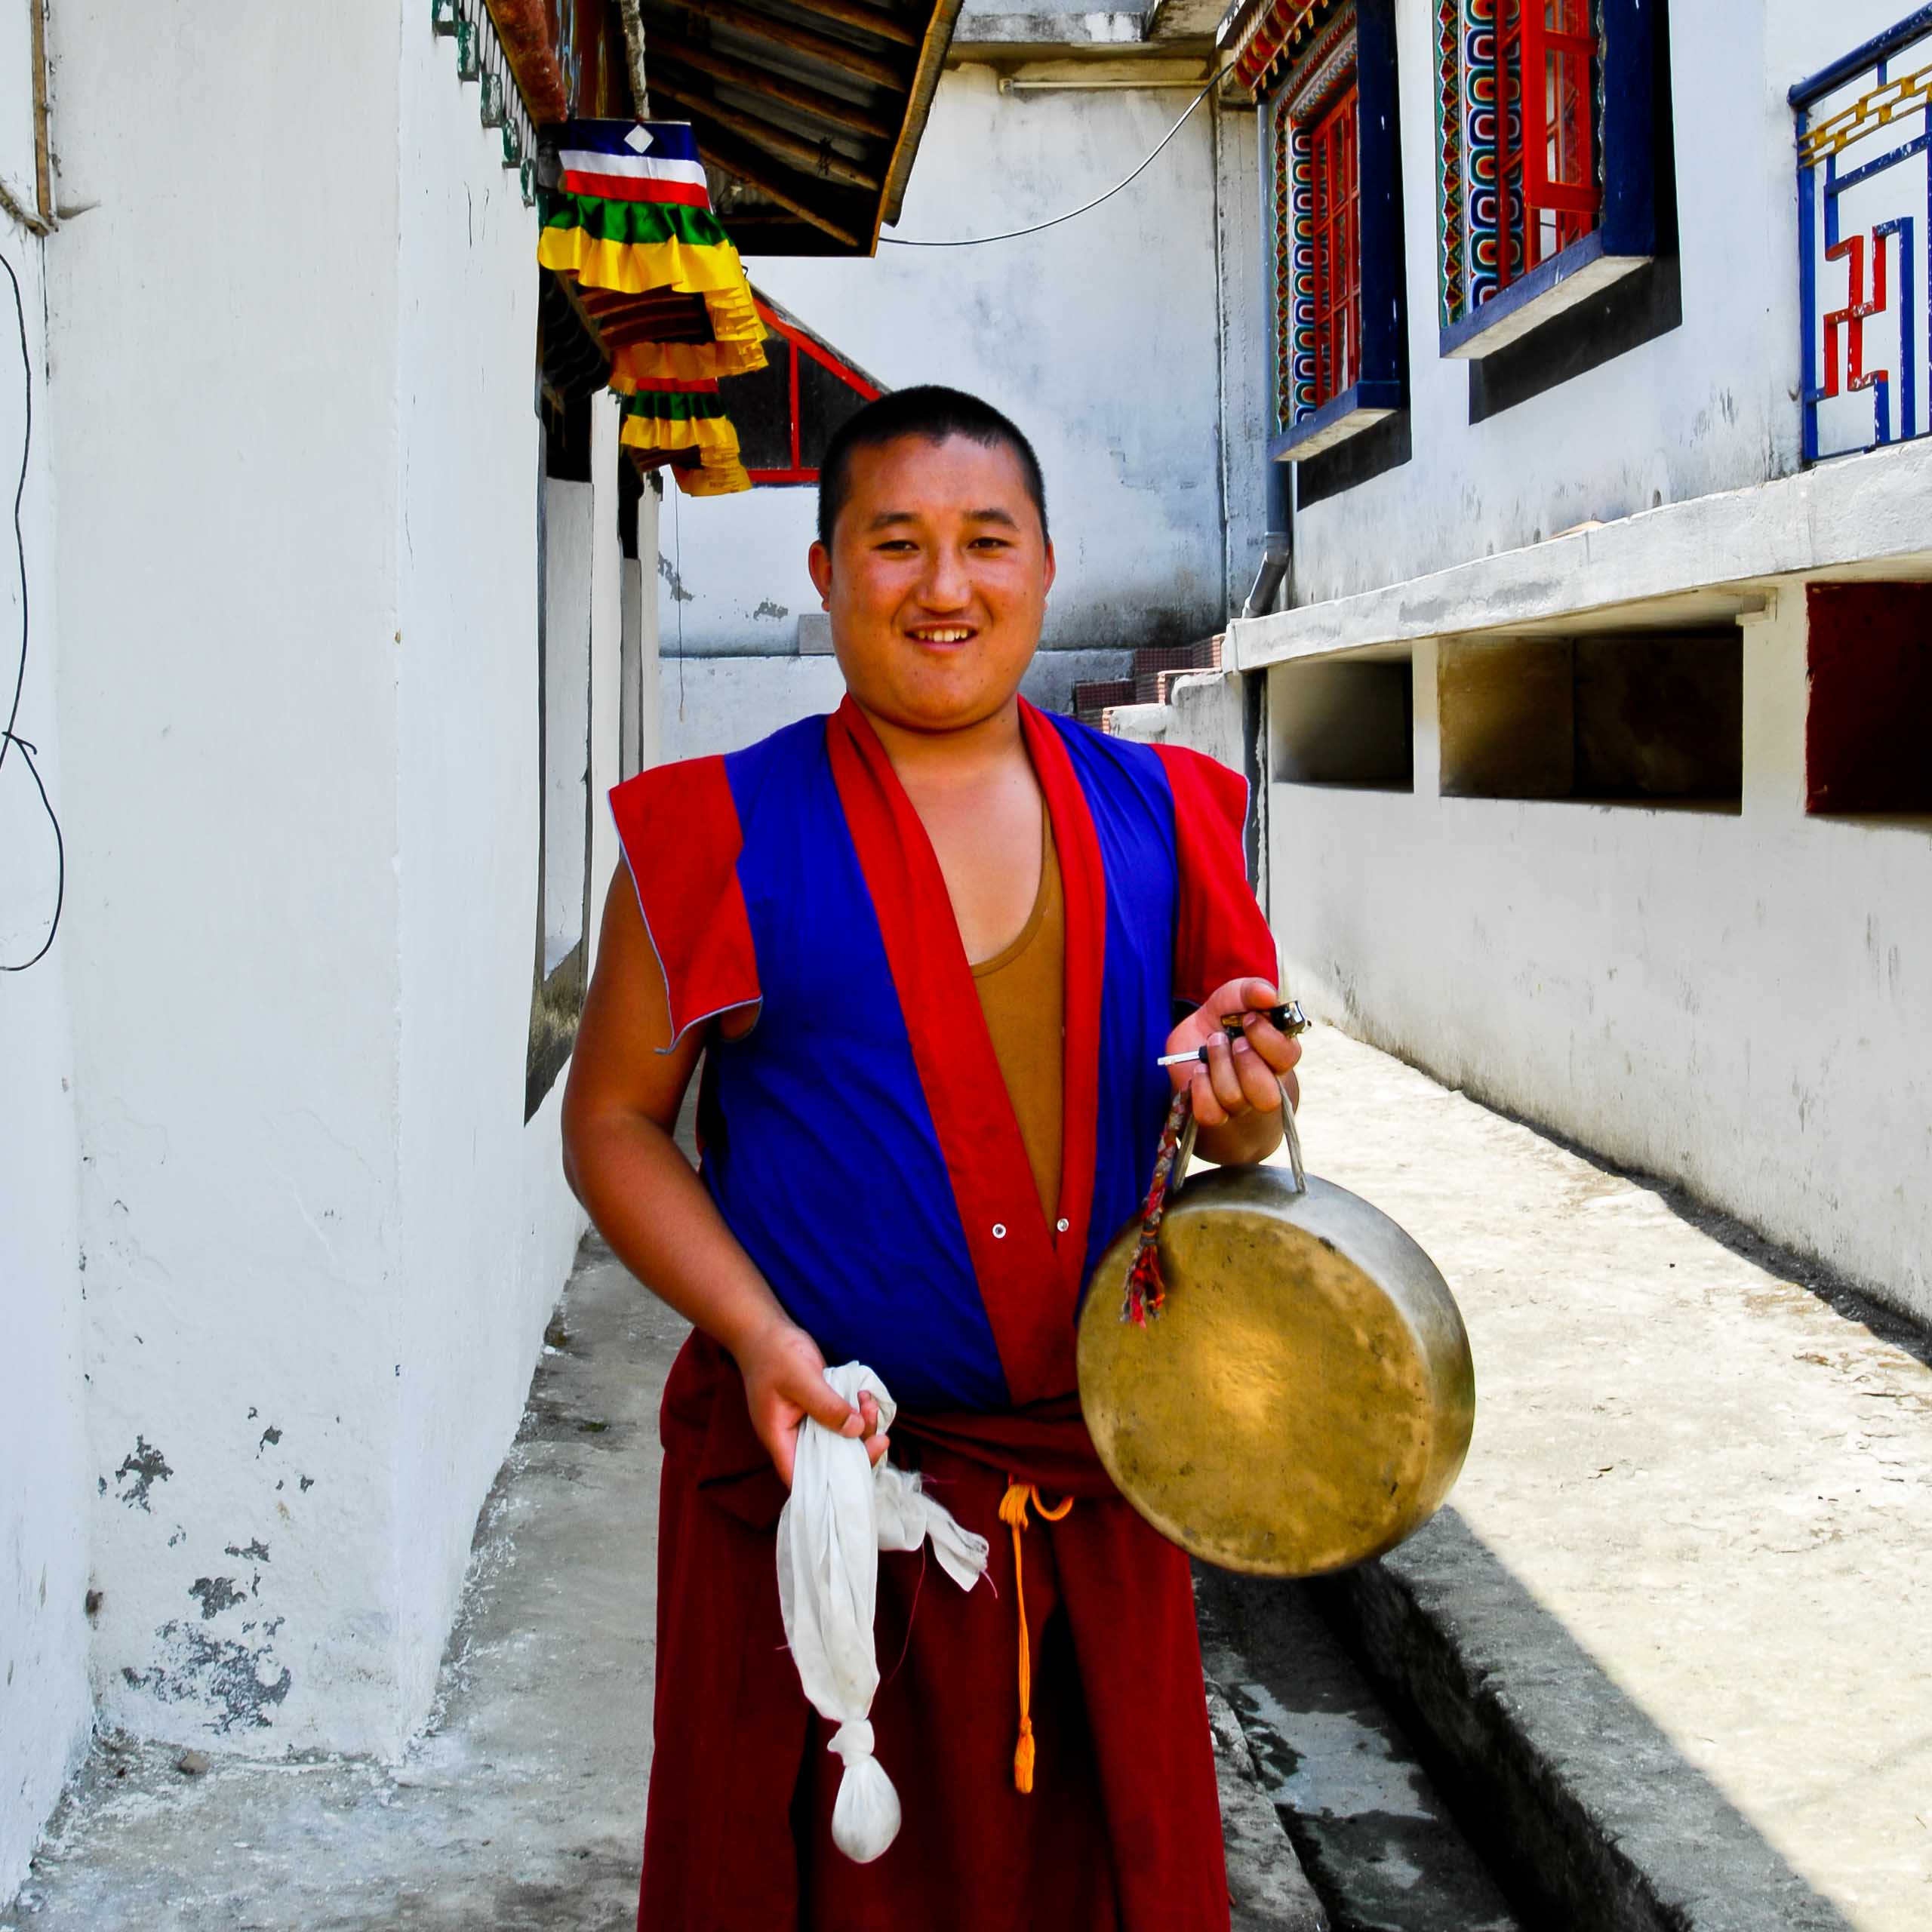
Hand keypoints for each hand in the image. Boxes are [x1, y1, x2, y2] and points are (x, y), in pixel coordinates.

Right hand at [736, 1316, 888, 1488]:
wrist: (765, 1330)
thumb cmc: (775, 1354)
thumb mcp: (801, 1379)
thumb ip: (826, 1406)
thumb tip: (855, 1430)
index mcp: (780, 1438)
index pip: (802, 1478)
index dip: (829, 1485)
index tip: (860, 1470)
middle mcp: (793, 1436)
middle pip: (828, 1462)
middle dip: (856, 1450)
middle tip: (879, 1436)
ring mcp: (806, 1422)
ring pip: (838, 1440)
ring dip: (859, 1427)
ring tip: (869, 1403)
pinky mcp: (817, 1408)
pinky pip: (839, 1420)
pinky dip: (855, 1412)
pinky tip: (865, 1396)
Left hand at [1164, 977, 1303, 1130]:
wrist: (1190, 1048)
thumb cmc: (1221, 1024)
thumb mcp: (1232, 999)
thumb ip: (1250, 991)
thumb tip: (1268, 995)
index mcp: (1278, 1055)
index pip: (1288, 1056)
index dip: (1266, 1037)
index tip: (1248, 1019)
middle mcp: (1265, 1085)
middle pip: (1268, 1095)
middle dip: (1244, 1060)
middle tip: (1227, 1038)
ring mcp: (1240, 1104)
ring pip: (1236, 1099)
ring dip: (1218, 1067)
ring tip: (1210, 1047)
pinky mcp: (1214, 1114)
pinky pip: (1211, 1113)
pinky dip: (1200, 1088)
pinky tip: (1199, 1071)